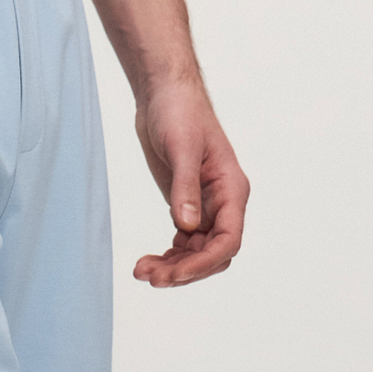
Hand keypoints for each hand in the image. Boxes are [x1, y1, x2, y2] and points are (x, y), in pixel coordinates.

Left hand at [133, 79, 249, 287]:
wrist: (164, 94)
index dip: (203, 263)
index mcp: (232, 190)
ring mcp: (205, 207)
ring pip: (196, 253)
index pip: (228, 240)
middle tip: (150, 277)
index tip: (174, 275)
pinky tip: (148, 260)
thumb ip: (185, 188)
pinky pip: (183, 244)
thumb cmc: (179, 112)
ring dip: (172, 268)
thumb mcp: (182, 148)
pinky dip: (168, 257)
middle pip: (212, 254)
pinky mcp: (186, 206)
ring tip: (141, 271)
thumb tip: (187, 226)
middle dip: (184, 271)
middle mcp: (223, 203)